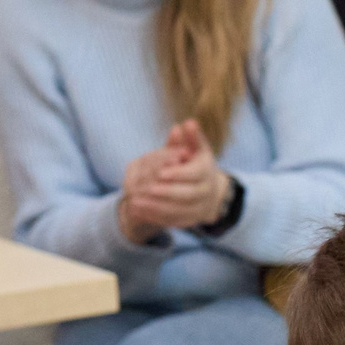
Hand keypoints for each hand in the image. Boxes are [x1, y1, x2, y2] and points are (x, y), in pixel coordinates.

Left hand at [116, 118, 230, 242]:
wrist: (209, 192)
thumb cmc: (197, 164)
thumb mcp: (196, 148)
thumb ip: (191, 137)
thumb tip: (188, 123)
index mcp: (207, 172)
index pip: (194, 174)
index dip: (178, 173)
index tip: (160, 173)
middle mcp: (207, 192)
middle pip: (188, 194)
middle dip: (167, 193)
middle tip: (147, 189)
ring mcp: (200, 209)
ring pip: (179, 210)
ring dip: (156, 207)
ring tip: (135, 202)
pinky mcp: (190, 220)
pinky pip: (173, 221)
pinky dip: (156, 217)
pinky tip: (139, 211)